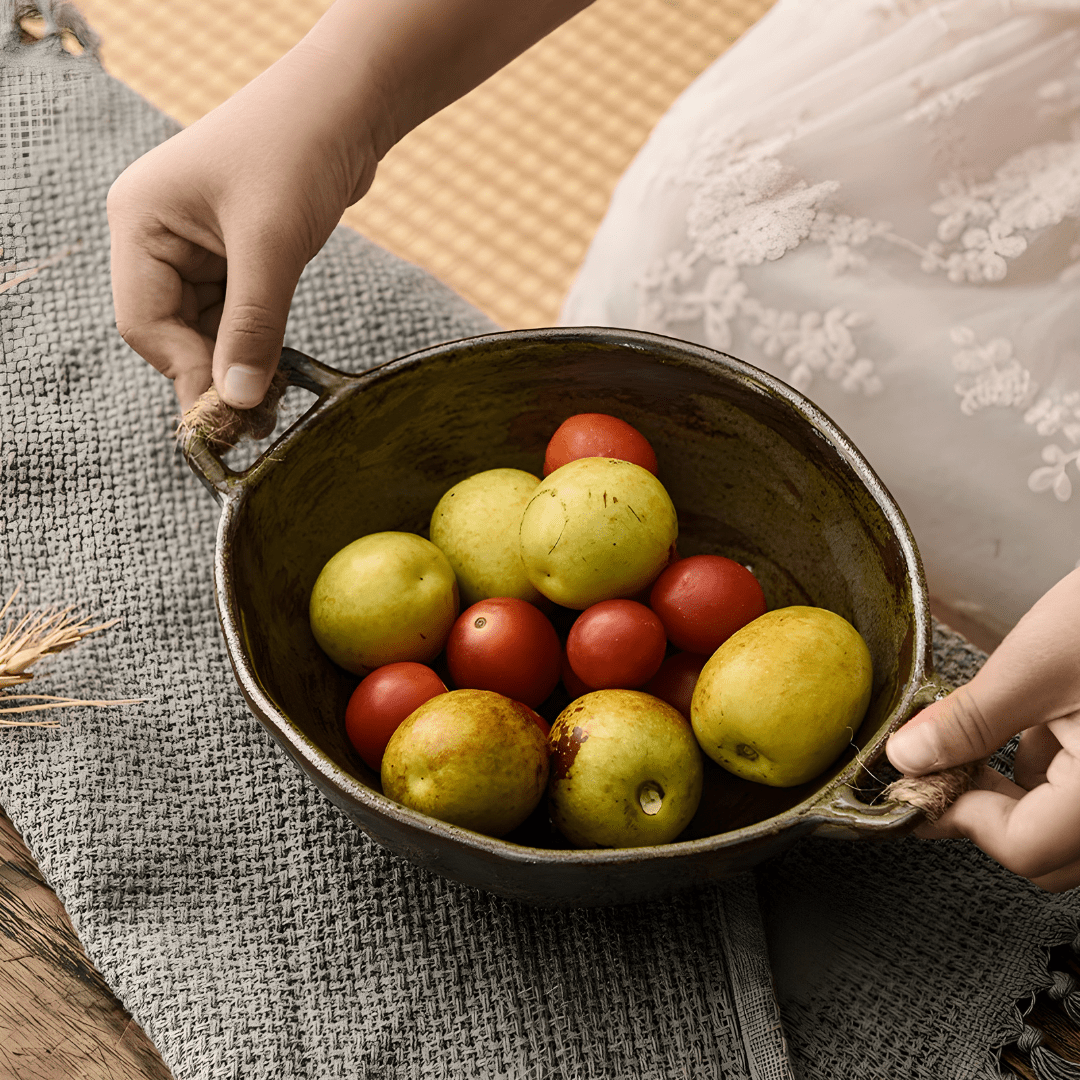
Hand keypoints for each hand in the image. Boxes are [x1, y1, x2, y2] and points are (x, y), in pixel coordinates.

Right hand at [107, 46, 379, 410]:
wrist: (346, 105)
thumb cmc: (297, 151)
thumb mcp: (272, 245)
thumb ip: (253, 326)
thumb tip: (240, 401)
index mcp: (140, 221)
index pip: (144, 321)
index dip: (185, 370)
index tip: (229, 411)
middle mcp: (158, 235)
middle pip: (171, 330)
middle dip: (211, 372)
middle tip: (253, 421)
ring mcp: (195, 245)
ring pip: (204, 327)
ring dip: (235, 363)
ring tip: (270, 405)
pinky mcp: (234, 253)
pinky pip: (234, 313)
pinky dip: (253, 342)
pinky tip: (275, 371)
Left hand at [887, 567, 1079, 890]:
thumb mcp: (1034, 667)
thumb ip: (969, 723)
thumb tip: (910, 756)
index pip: (1023, 849)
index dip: (957, 816)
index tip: (916, 782)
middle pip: (1046, 854)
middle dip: (984, 813)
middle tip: (939, 765)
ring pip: (1064, 828)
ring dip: (1015, 796)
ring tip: (982, 739)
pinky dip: (1052, 775)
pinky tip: (1034, 727)